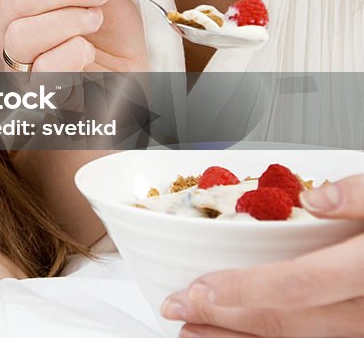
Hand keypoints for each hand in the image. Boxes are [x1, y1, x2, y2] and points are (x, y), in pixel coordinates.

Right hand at [0, 0, 147, 71]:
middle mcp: (3, 32)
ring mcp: (15, 66)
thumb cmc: (111, 35)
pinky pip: (44, 68)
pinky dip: (75, 52)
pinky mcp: (34, 96)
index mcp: (10, 0)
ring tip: (94, 22)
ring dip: (72, 20)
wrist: (134, 81)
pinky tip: (87, 52)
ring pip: (23, 34)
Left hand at [162, 175, 363, 336]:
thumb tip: (317, 198)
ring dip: (237, 336)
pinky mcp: (355, 329)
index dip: (241, 289)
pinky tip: (235, 334)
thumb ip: (361, 198)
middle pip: (283, 321)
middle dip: (221, 317)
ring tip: (192, 330)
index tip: (197, 288)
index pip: (295, 285)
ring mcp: (361, 326)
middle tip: (177, 307)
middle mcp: (363, 309)